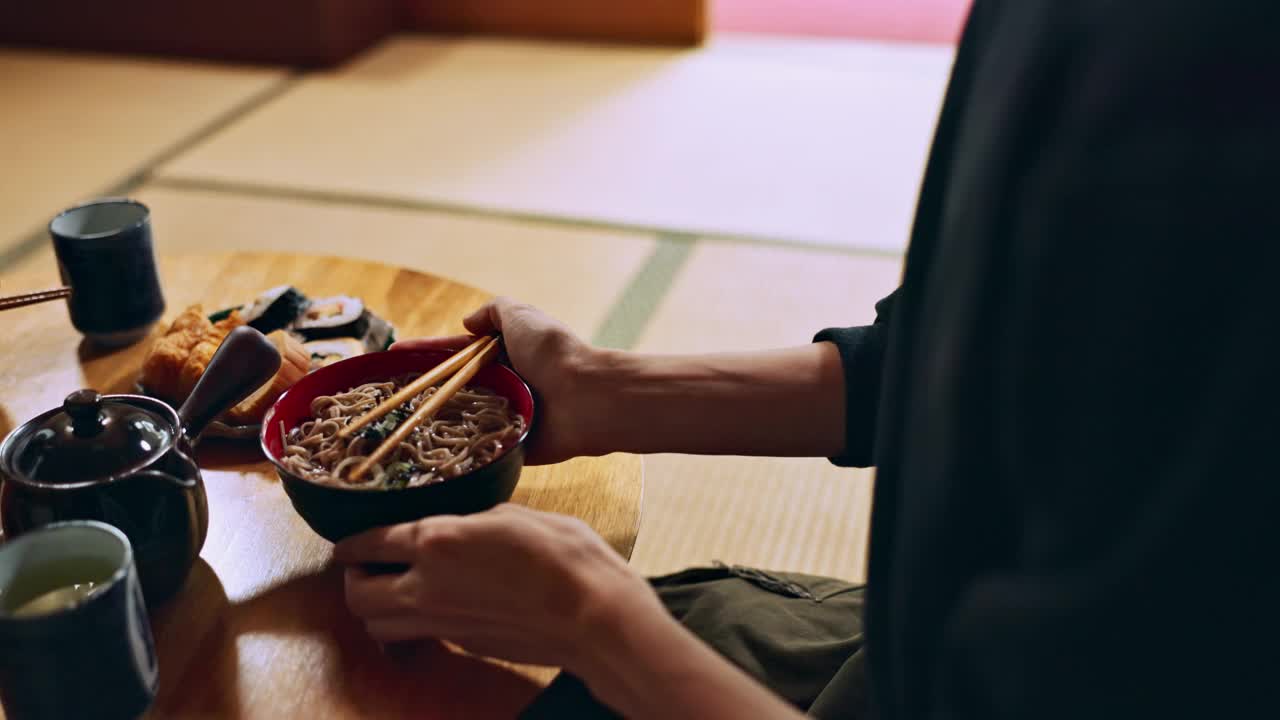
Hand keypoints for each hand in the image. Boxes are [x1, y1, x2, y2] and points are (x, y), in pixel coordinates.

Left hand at [334, 503, 660, 669]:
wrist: (593, 615)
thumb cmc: (564, 555)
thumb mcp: (514, 514)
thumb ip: (474, 519)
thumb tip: (463, 524)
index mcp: (435, 541)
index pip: (369, 543)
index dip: (351, 541)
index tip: (346, 541)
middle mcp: (426, 586)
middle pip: (357, 596)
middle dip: (352, 580)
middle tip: (364, 566)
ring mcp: (443, 622)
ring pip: (378, 626)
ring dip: (375, 608)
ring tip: (390, 590)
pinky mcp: (463, 644)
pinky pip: (418, 635)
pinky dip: (411, 622)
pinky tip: (433, 604)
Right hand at [392, 298, 596, 463]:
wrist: (586, 398)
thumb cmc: (553, 353)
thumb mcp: (522, 315)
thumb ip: (494, 311)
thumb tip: (467, 322)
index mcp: (504, 353)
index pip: (453, 352)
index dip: (423, 353)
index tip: (391, 357)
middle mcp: (502, 383)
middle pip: (453, 385)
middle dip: (420, 388)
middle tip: (383, 396)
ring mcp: (505, 414)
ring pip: (460, 416)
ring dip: (432, 418)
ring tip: (393, 423)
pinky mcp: (511, 443)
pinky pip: (478, 445)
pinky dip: (457, 446)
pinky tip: (424, 451)